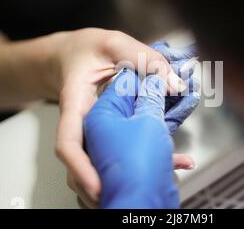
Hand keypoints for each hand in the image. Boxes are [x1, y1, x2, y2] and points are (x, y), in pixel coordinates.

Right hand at [43, 29, 193, 207]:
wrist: (74, 55)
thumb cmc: (88, 50)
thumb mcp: (115, 44)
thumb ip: (145, 60)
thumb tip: (174, 85)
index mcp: (75, 105)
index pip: (68, 142)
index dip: (80, 168)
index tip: (97, 186)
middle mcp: (81, 126)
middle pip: (82, 166)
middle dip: (99, 188)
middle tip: (125, 199)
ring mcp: (91, 134)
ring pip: (98, 166)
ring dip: (120, 181)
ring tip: (156, 186)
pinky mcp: (103, 136)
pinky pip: (114, 154)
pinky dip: (141, 162)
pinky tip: (175, 162)